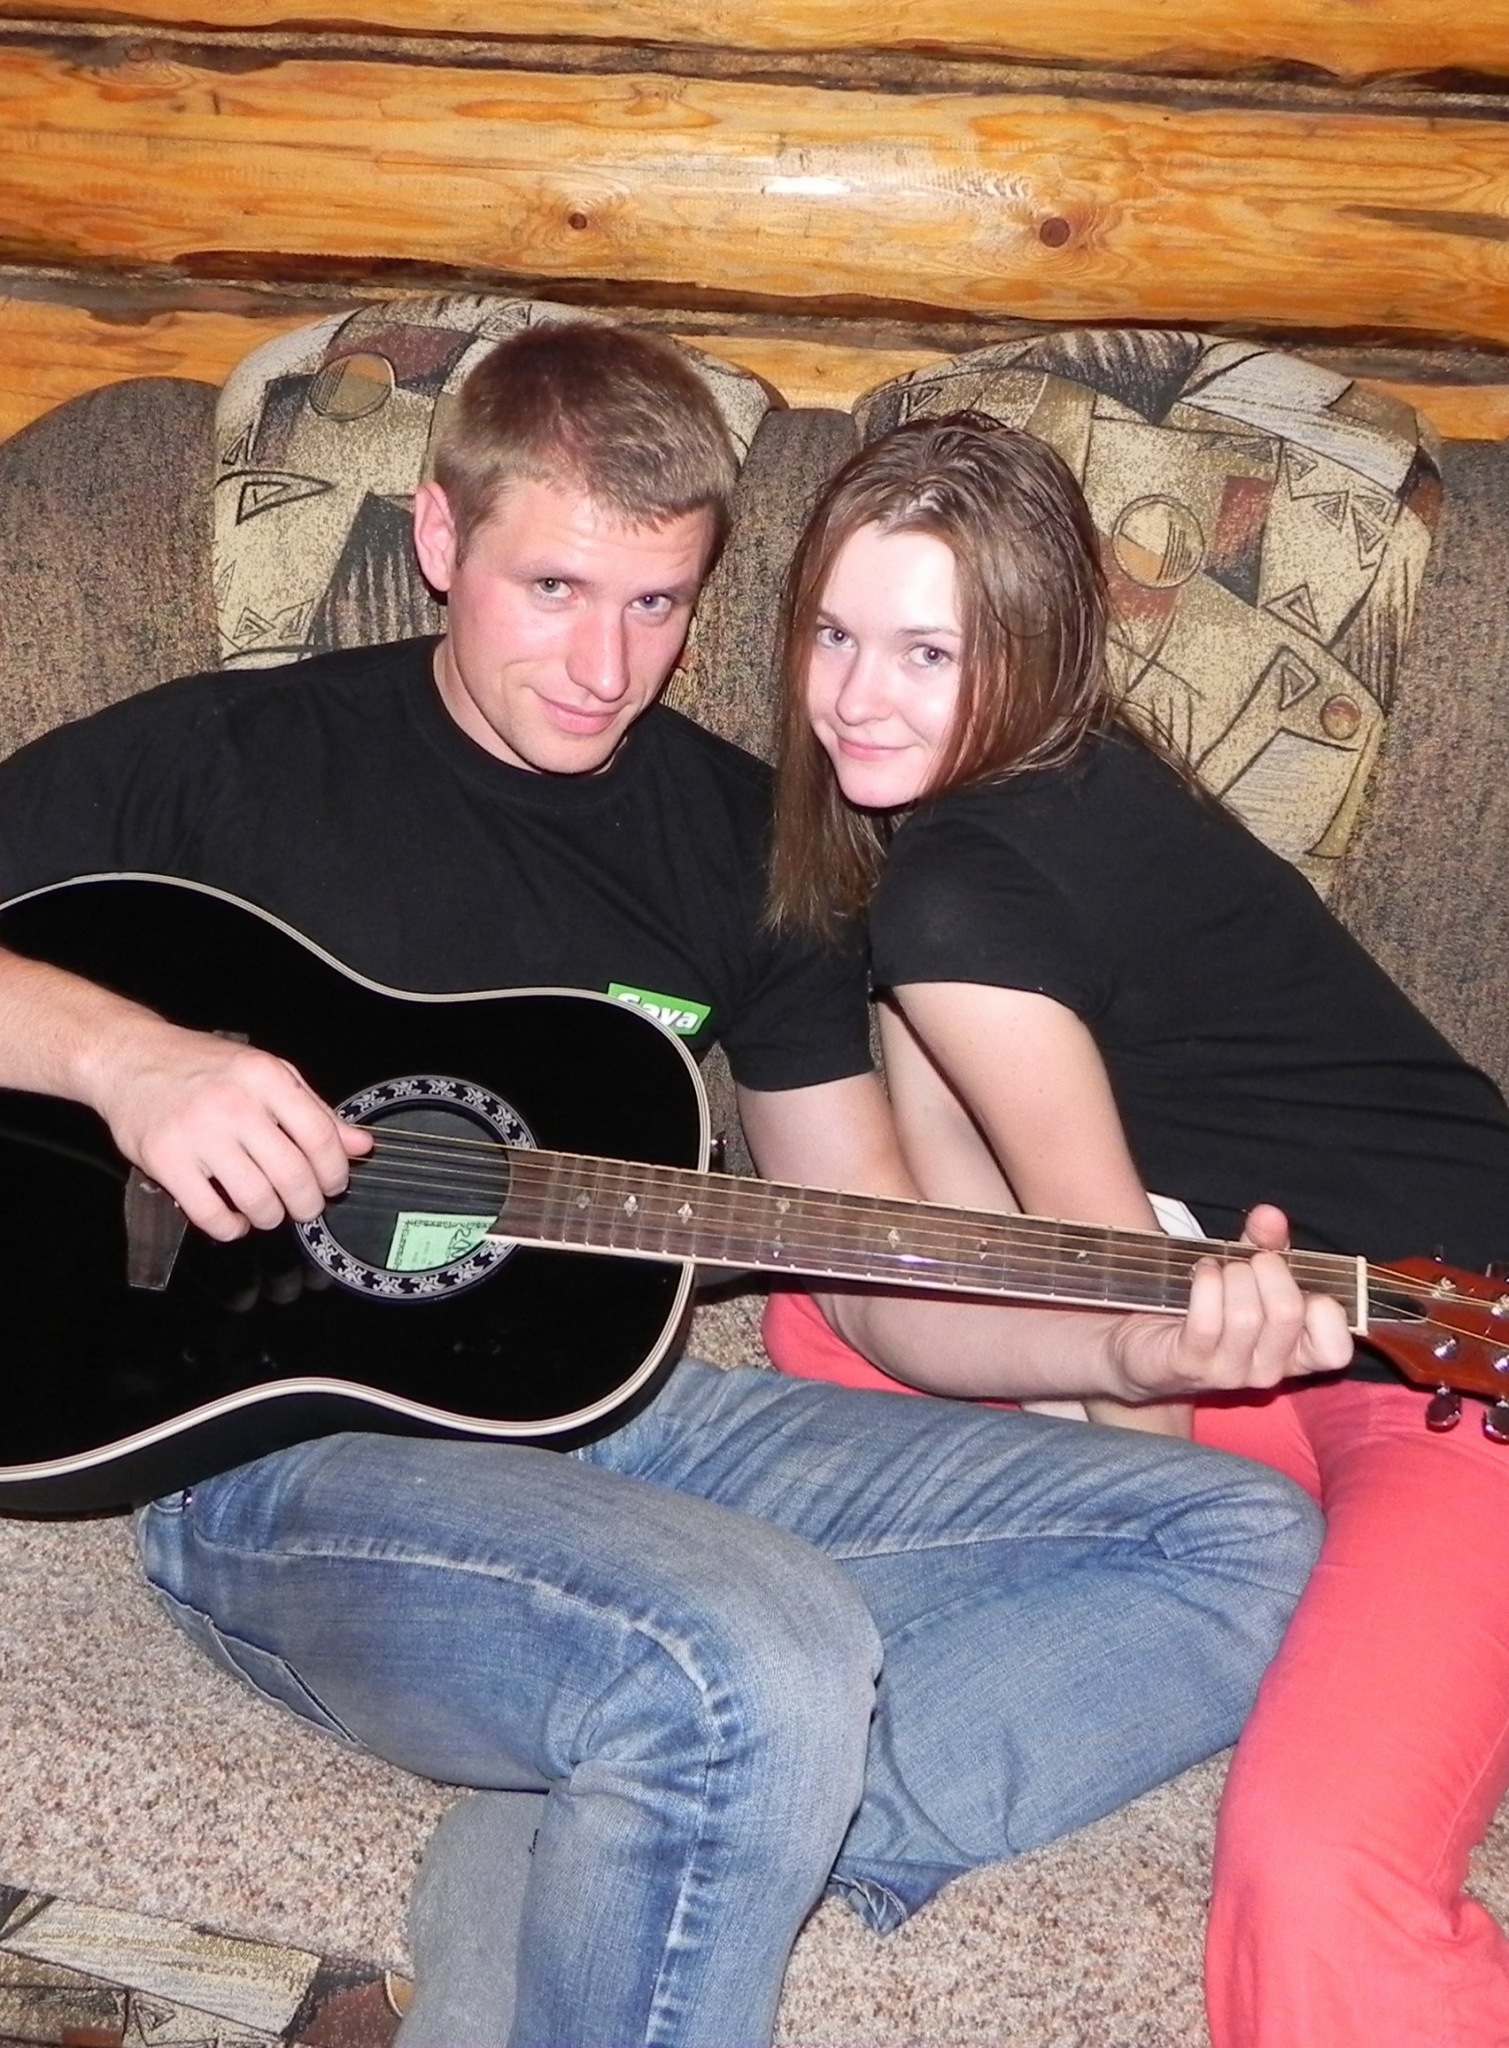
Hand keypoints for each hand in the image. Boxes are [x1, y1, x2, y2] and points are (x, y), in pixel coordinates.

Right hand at [84, 1013, 370, 1240]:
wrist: (130, 1058)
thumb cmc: (203, 1067)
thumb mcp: (267, 1074)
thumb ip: (315, 1111)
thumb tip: (361, 1146)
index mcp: (266, 1078)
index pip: (321, 1137)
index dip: (335, 1171)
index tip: (333, 1184)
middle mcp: (235, 1104)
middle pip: (293, 1175)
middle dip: (307, 1204)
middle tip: (304, 1207)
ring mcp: (198, 1134)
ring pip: (257, 1199)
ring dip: (270, 1217)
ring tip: (268, 1211)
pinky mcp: (166, 1160)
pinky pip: (211, 1214)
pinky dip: (230, 1228)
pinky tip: (234, 1219)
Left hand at [1107, 1205, 1352, 1402]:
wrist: (1141, 1344)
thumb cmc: (1207, 1306)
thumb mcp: (1246, 1272)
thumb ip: (1267, 1245)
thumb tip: (1271, 1215)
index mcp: (1294, 1353)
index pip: (1335, 1349)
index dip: (1324, 1307)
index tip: (1295, 1278)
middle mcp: (1268, 1369)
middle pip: (1288, 1312)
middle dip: (1266, 1269)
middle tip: (1246, 1262)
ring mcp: (1229, 1372)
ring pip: (1246, 1315)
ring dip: (1230, 1274)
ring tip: (1217, 1267)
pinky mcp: (1189, 1364)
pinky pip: (1206, 1320)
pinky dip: (1204, 1283)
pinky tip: (1200, 1273)